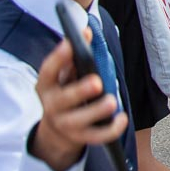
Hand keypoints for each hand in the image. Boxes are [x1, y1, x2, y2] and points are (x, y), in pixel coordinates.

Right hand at [31, 34, 128, 170]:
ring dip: (96, 111)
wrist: (56, 130)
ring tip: (111, 101)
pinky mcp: (81, 138)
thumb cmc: (65, 92)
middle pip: (64, 100)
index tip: (70, 43)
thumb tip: (86, 32)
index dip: (58, 57)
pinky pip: (97, 137)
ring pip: (80, 121)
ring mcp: (66, 124)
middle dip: (80, 90)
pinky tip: (122, 118)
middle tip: (97, 82)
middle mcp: (52, 106)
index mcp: (46, 86)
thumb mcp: (64, 75)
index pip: (49, 70)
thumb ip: (74, 56)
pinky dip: (111, 130)